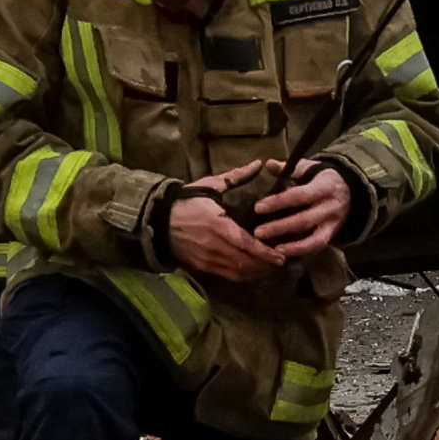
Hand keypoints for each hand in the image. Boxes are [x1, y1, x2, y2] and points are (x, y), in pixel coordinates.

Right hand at [160, 186, 276, 280]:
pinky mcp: (201, 267)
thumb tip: (258, 164)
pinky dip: (243, 275)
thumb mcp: (210, 185)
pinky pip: (227, 276)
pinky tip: (252, 270)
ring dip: (256, 272)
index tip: (281, 256)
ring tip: (270, 267)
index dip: (265, 253)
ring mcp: (206, 259)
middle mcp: (213, 246)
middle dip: (265, 265)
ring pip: (237, 272)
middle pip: (245, 262)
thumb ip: (236, 177)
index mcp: (217, 224)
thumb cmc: (186, 200)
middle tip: (281, 261)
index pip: (246, 244)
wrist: (157, 220)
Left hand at [252, 164, 354, 257]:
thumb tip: (268, 164)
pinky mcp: (332, 234)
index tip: (257, 208)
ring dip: (292, 246)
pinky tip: (283, 253)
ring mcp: (332, 223)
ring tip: (272, 249)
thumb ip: (289, 168)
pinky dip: (300, 251)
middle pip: (304, 220)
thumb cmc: (322, 178)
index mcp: (324, 186)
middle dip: (280, 227)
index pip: (299, 196)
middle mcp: (329, 207)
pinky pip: (317, 246)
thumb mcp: (309, 168)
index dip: (278, 202)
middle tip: (258, 232)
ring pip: (313, 238)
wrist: (351, 190)